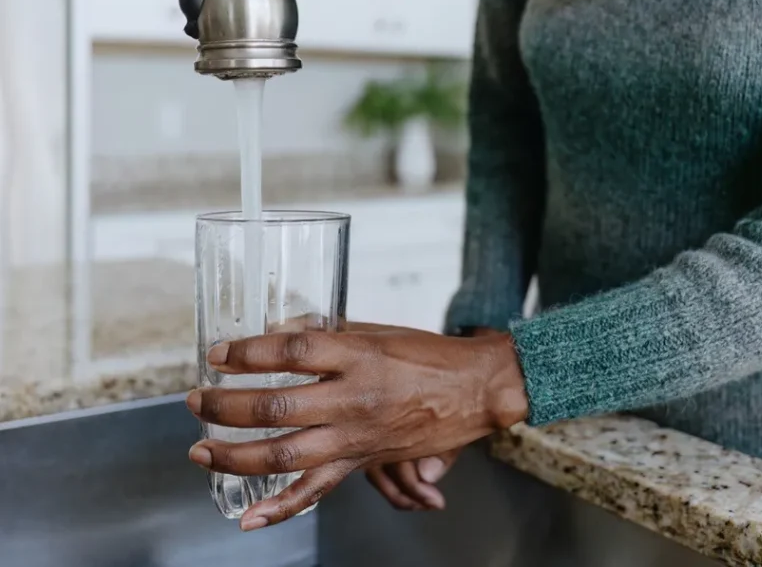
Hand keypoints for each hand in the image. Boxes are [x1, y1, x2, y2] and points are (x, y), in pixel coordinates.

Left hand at [184, 324, 526, 530]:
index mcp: (359, 356)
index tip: (219, 354)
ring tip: (202, 449)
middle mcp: (355, 398)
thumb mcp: (379, 331)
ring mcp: (357, 435)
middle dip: (226, 406)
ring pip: (285, 453)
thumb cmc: (431, 356)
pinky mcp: (364, 460)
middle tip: (198, 400)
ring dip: (235, 454)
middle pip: (277, 406)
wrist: (477, 389)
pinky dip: (281, 507)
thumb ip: (328, 335)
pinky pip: (318, 490)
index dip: (248, 353)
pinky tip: (250, 517)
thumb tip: (279, 334)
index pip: (291, 352)